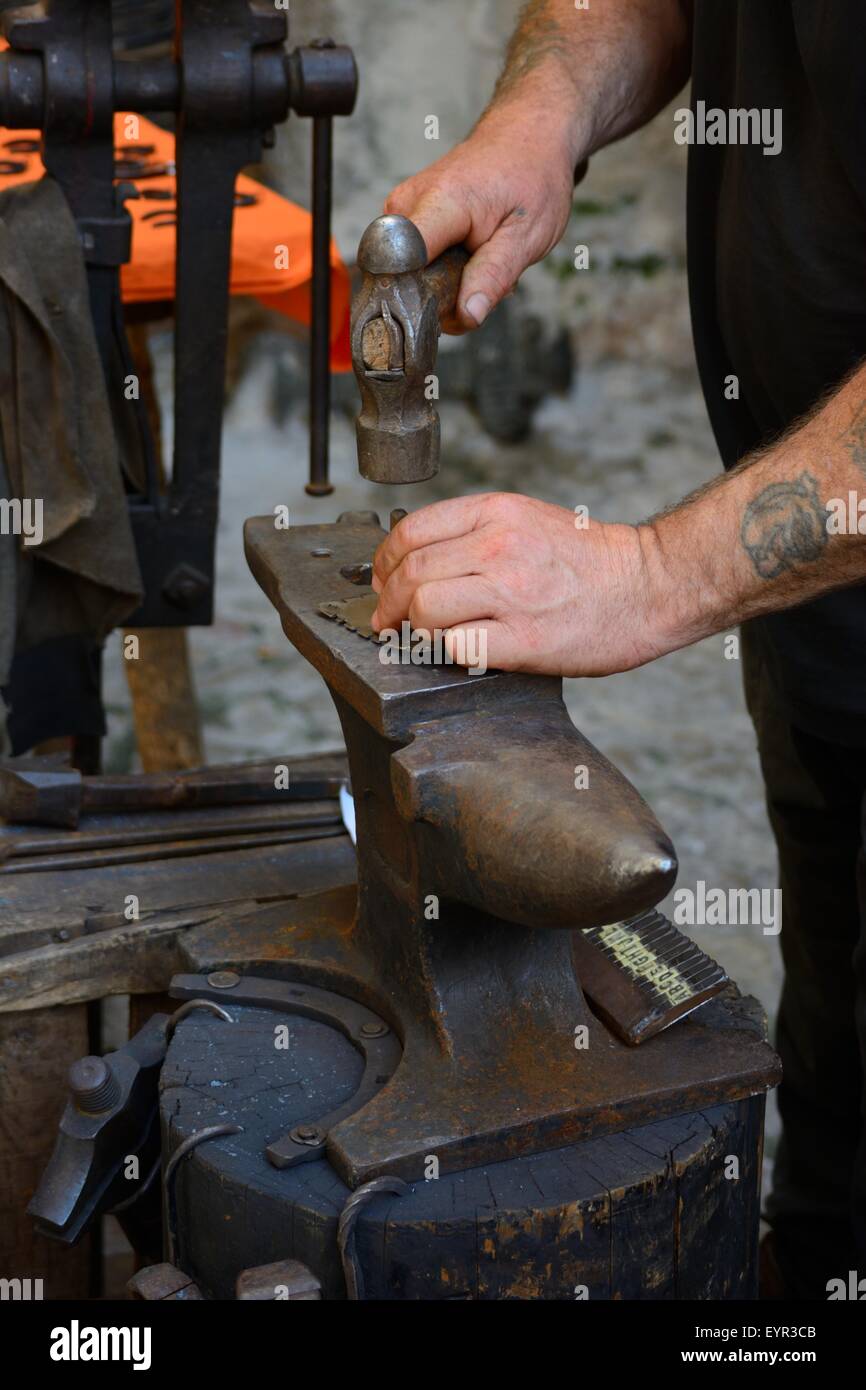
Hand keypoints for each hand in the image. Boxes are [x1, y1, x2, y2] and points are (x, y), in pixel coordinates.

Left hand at [371, 493, 672, 676]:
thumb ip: (477, 532)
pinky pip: (456, 646)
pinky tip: (449, 651)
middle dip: (389, 601)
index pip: (412, 532)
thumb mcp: (530, 519)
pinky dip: (441, 651)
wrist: (650, 585)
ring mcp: (511, 594)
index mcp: (498, 513)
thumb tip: (421, 560)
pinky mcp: (524, 640)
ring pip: (424, 607)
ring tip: (414, 636)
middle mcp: (500, 547)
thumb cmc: (592, 561)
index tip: (383, 580)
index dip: (384, 561)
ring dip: (410, 627)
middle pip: (410, 573)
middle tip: (389, 618)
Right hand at [384, 108, 576, 332]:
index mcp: (440, 203)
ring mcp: (401, 207)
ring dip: (446, 282)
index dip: (417, 300)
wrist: (527, 134)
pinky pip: (413, 259)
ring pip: (409, 273)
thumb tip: (466, 316)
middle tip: (484, 277)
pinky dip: (442, 267)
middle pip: (402, 278)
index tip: (448, 309)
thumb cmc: (533, 178)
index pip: (399, 262)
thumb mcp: (527, 236)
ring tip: (480, 258)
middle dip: (443, 295)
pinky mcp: (403, 214)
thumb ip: (493, 277)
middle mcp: (408, 202)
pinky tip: (468, 252)